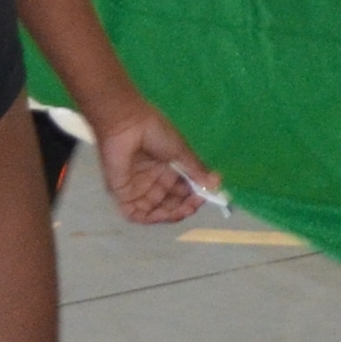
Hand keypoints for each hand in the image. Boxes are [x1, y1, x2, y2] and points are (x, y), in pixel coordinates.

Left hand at [93, 105, 211, 229]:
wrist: (128, 123)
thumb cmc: (155, 131)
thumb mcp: (181, 150)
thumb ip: (196, 170)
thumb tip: (217, 184)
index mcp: (166, 169)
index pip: (182, 190)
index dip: (195, 196)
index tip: (207, 196)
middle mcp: (153, 180)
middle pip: (170, 203)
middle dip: (184, 207)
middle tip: (195, 204)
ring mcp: (138, 188)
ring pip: (155, 211)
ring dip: (170, 214)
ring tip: (181, 210)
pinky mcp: (122, 192)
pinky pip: (135, 213)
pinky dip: (149, 218)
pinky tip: (163, 215)